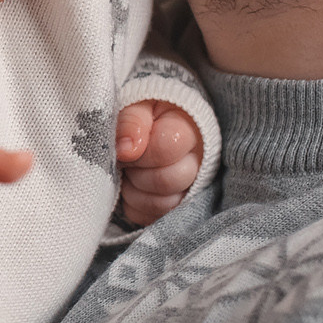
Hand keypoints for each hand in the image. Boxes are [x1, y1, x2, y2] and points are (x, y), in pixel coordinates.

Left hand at [115, 99, 203, 225]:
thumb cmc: (146, 114)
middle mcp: (198, 162)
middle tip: (125, 160)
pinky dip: (134, 204)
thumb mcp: (137, 104)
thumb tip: (126, 150)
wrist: (156, 125)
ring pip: (161, 205)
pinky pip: (150, 218)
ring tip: (129, 172)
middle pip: (166, 181)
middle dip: (136, 172)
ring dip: (134, 190)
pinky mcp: (175, 208)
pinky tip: (132, 185)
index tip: (124, 148)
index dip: (137, 152)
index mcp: (190, 129)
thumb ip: (130, 121)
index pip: (166, 149)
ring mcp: (191, 188)